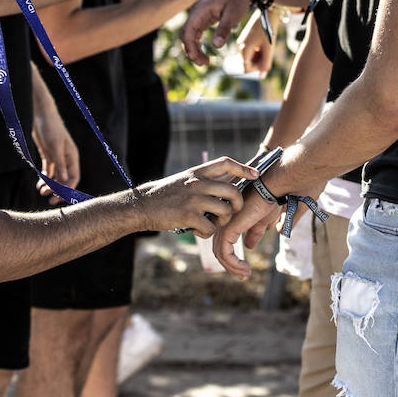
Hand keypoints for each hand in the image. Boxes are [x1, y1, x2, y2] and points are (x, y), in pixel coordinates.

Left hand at [31, 103, 79, 204]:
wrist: (41, 114)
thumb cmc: (51, 128)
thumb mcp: (54, 146)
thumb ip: (59, 164)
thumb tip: (63, 181)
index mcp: (72, 157)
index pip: (73, 178)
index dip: (67, 190)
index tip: (57, 198)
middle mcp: (66, 159)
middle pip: (65, 180)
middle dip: (58, 190)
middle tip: (48, 200)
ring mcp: (57, 157)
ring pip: (56, 177)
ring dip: (49, 185)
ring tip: (40, 192)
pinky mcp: (48, 155)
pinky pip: (48, 171)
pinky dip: (44, 178)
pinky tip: (39, 184)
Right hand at [136, 156, 256, 236]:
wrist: (142, 206)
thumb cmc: (165, 195)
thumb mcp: (185, 180)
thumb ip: (204, 181)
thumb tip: (229, 183)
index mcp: (197, 172)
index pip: (225, 163)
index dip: (243, 168)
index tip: (255, 174)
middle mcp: (197, 183)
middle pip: (233, 191)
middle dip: (237, 205)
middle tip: (232, 212)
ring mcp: (193, 199)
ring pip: (225, 211)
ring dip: (222, 222)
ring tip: (211, 223)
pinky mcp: (188, 216)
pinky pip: (210, 228)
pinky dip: (207, 233)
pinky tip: (198, 230)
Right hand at [181, 0, 252, 65]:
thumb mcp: (233, 14)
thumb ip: (224, 29)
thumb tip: (216, 46)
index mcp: (200, 11)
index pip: (187, 31)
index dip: (190, 47)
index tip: (198, 59)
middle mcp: (196, 13)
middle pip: (185, 35)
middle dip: (191, 51)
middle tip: (204, 63)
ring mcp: (199, 15)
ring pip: (189, 35)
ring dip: (194, 49)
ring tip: (205, 61)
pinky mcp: (204, 18)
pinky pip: (196, 33)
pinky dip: (197, 44)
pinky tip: (205, 53)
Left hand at [212, 188, 282, 279]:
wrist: (274, 189)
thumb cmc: (272, 199)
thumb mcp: (263, 220)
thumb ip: (255, 232)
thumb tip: (250, 246)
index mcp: (230, 217)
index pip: (223, 241)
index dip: (231, 257)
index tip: (244, 268)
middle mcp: (223, 220)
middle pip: (219, 249)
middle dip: (231, 266)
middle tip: (244, 275)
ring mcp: (224, 223)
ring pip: (220, 253)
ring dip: (233, 267)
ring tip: (246, 273)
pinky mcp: (228, 228)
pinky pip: (225, 252)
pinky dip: (233, 264)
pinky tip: (246, 268)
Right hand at [238, 10, 274, 74]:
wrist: (268, 12)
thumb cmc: (269, 30)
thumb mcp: (269, 49)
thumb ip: (266, 64)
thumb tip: (261, 77)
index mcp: (243, 49)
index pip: (247, 68)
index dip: (258, 68)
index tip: (267, 59)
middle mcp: (239, 46)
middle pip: (247, 63)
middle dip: (258, 62)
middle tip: (268, 52)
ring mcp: (241, 42)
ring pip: (249, 57)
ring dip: (258, 56)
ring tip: (267, 47)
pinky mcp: (244, 39)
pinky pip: (249, 51)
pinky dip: (257, 51)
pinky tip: (264, 44)